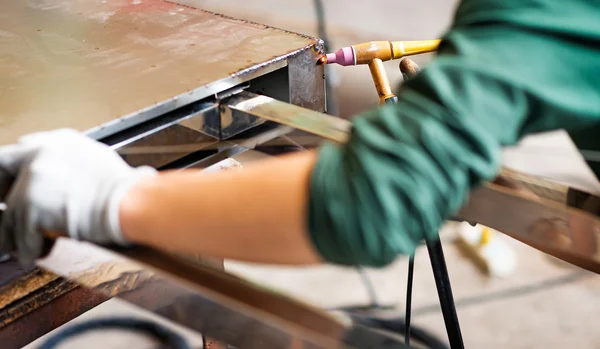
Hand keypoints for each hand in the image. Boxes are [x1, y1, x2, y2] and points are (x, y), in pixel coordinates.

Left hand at [0, 129, 156, 264]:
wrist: (132, 203)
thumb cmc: (126, 190)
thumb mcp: (98, 163)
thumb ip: (73, 168)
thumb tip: (67, 184)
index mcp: (59, 142)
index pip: (23, 151)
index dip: (18, 172)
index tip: (15, 186)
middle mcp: (41, 153)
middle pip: (3, 167)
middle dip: (4, 191)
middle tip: (7, 213)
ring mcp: (34, 178)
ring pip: (10, 211)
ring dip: (15, 232)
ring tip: (22, 246)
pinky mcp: (31, 205)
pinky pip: (20, 234)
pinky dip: (28, 248)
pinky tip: (35, 255)